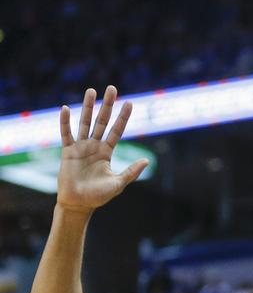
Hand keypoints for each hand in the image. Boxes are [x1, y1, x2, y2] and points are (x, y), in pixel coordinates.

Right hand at [57, 86, 146, 212]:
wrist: (79, 204)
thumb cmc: (99, 196)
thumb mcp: (119, 183)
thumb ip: (131, 171)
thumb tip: (147, 160)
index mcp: (107, 152)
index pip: (117, 130)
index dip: (123, 117)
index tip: (130, 103)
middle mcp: (94, 146)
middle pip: (102, 121)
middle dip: (107, 105)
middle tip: (112, 88)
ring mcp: (80, 147)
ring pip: (85, 122)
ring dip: (88, 107)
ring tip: (91, 91)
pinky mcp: (67, 152)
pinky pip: (66, 134)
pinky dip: (65, 122)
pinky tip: (66, 108)